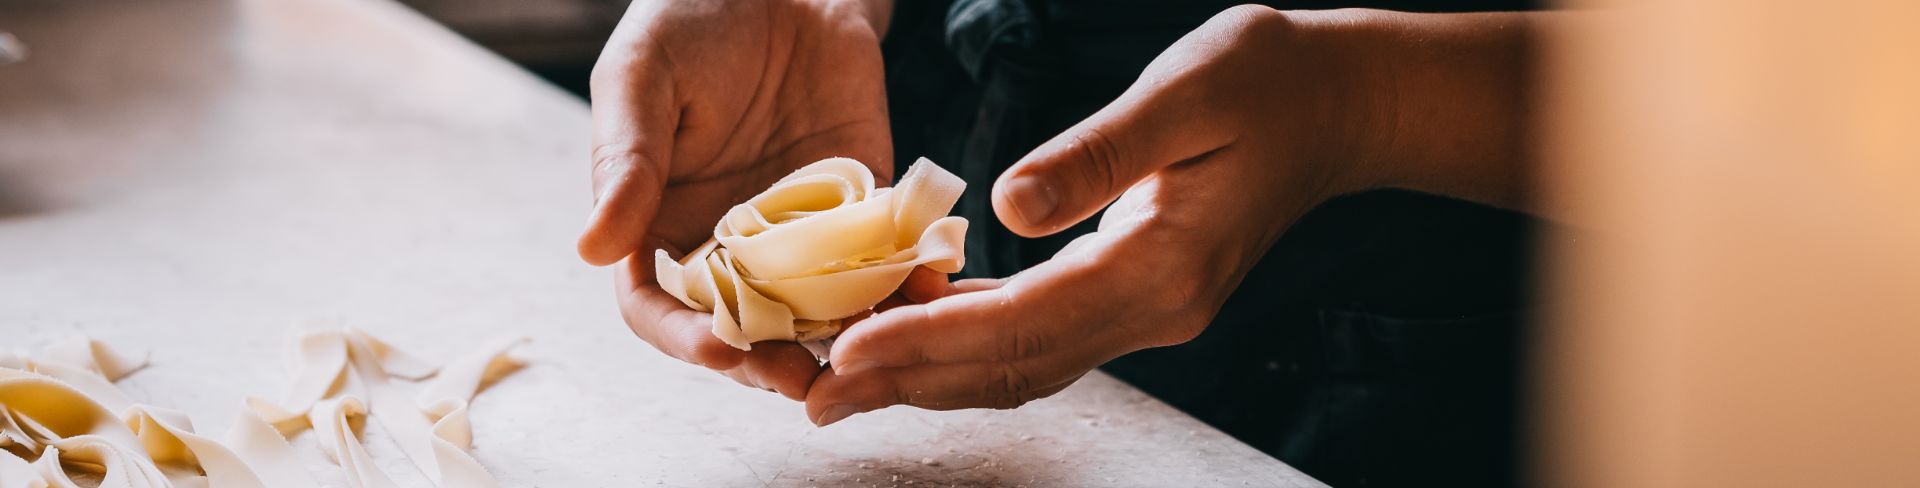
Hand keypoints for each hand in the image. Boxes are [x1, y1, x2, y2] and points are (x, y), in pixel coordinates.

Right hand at [582, 0, 893, 399]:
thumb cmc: (690, 18)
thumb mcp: (641, 78)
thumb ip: (624, 161)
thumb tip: (591, 249)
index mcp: (661, 225)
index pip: (660, 310)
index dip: (686, 339)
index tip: (721, 351)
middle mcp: (730, 244)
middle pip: (743, 330)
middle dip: (769, 364)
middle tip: (802, 380)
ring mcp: (801, 232)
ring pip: (817, 311)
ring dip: (841, 341)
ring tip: (867, 357)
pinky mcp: (864, 205)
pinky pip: (883, 258)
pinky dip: (904, 282)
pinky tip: (924, 290)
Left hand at [803, 6, 1399, 424]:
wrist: (1338, 105)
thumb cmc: (1266, 80)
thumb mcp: (1185, 92)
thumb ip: (1098, 152)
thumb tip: (1006, 205)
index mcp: (1163, 266)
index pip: (1025, 322)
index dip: (931, 338)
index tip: (850, 350)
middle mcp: (1156, 310)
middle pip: (1013, 366)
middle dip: (910, 381)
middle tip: (815, 395)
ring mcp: (1149, 312)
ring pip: (1023, 365)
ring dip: (933, 377)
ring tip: (845, 382)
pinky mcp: (1138, 296)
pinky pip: (1041, 338)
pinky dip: (972, 342)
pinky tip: (917, 330)